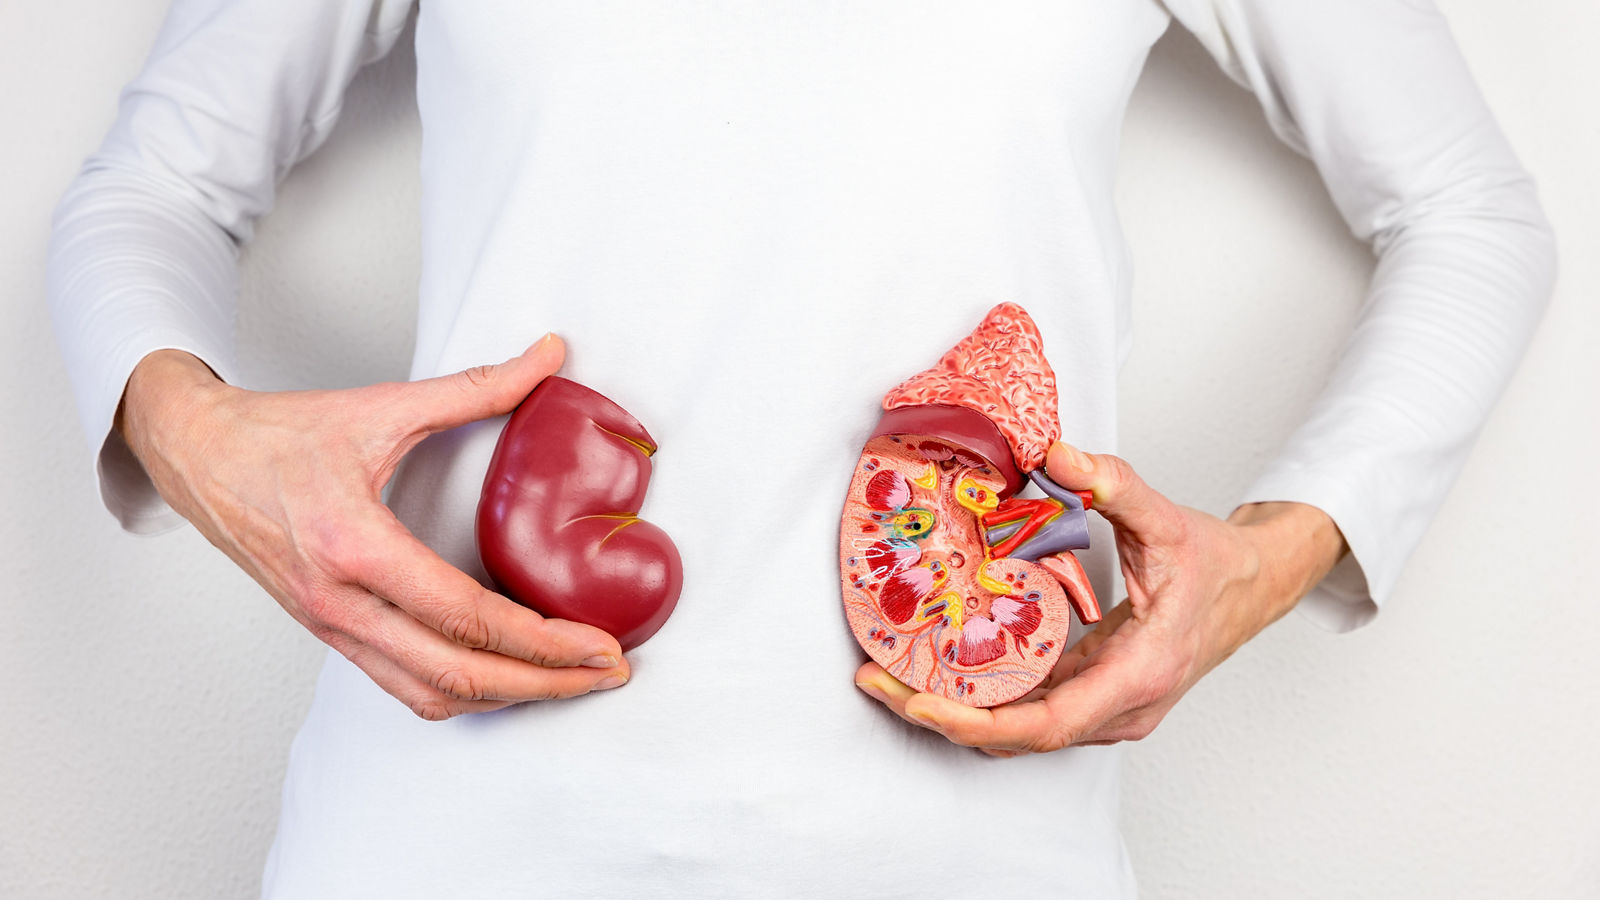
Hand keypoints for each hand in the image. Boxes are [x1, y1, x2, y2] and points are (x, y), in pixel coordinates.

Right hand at [118, 336, 630, 719]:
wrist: (196, 455)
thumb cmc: (277, 434)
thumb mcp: (382, 405)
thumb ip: (477, 385)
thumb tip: (550, 355)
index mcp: (356, 545)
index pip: (467, 615)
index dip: (544, 640)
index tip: (600, 645)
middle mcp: (341, 601)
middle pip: (461, 674)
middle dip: (545, 683)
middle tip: (608, 675)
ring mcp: (331, 627)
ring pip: (432, 694)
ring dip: (508, 698)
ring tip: (569, 683)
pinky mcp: (329, 634)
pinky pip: (403, 686)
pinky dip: (462, 694)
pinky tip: (506, 679)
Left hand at [854, 442, 1346, 753]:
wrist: (1254, 585)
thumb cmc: (1214, 563)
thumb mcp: (1165, 517)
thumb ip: (1112, 482)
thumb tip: (1055, 452)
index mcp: (1137, 675)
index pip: (1045, 724)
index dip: (975, 721)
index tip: (919, 702)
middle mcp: (1121, 708)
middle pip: (1017, 736)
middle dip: (942, 715)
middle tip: (877, 680)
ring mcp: (1108, 710)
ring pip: (1019, 731)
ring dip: (954, 710)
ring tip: (890, 675)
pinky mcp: (1095, 698)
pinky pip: (1031, 711)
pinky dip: (981, 698)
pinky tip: (937, 669)